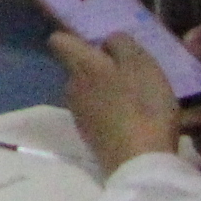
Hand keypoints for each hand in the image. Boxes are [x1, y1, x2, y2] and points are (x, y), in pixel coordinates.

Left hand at [52, 30, 187, 171]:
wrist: (139, 163)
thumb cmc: (142, 106)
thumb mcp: (140, 64)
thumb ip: (122, 45)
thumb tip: (107, 41)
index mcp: (81, 66)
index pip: (59, 40)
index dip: (76, 37)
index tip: (101, 43)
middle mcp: (71, 88)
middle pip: (80, 68)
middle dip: (101, 67)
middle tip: (133, 72)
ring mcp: (79, 115)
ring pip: (90, 92)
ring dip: (109, 91)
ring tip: (141, 98)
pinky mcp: (90, 137)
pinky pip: (99, 114)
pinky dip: (115, 113)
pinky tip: (138, 120)